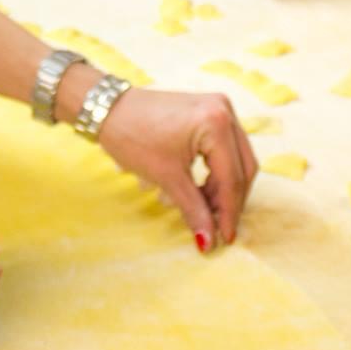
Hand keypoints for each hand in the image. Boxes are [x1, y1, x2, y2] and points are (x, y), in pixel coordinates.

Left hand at [96, 87, 258, 252]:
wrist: (108, 108)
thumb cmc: (133, 137)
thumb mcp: (167, 176)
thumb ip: (193, 209)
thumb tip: (209, 242)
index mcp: (217, 123)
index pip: (233, 177)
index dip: (230, 212)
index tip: (226, 239)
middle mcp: (225, 111)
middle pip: (242, 166)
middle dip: (229, 199)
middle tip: (216, 226)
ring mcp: (219, 107)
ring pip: (235, 158)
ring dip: (221, 187)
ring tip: (201, 209)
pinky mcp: (209, 111)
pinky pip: (223, 147)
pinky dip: (214, 171)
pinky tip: (197, 189)